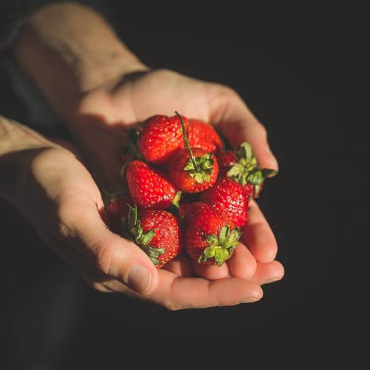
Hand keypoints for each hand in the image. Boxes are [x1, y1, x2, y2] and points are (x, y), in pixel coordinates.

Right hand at [6, 140, 281, 309]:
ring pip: (194, 255)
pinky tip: (234, 219)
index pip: (176, 294)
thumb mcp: (72, 217)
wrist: (36, 165)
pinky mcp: (145, 216)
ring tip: (264, 249)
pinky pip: (185, 228)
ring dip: (229, 253)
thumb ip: (106, 252)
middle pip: (194, 278)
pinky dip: (210, 228)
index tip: (255, 288)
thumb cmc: (47, 189)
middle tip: (275, 269)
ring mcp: (141, 240)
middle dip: (235, 277)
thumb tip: (150, 286)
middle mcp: (135, 261)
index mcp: (119, 271)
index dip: (216, 294)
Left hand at [71, 69, 281, 280]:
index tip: (269, 254)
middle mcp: (191, 196)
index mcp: (215, 176)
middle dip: (232, 256)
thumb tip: (272, 170)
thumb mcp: (216, 100)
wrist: (110, 90)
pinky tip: (174, 271)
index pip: (240, 210)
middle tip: (246, 276)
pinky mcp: (129, 208)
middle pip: (215, 233)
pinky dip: (160, 251)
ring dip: (200, 262)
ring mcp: (161, 205)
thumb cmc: (163, 90)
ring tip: (215, 279)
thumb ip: (246, 129)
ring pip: (185, 240)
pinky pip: (146, 233)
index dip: (255, 232)